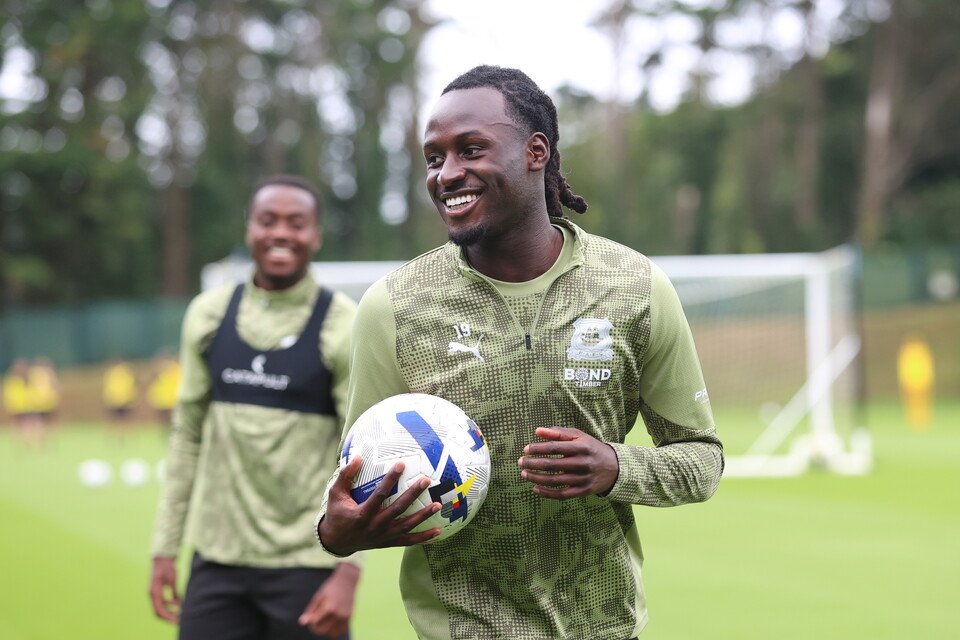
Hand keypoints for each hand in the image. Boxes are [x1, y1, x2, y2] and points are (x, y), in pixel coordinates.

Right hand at [149, 556, 179, 622]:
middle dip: (168, 616)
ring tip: (181, 613)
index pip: (159, 609)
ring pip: (160, 607)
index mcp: (154, 592)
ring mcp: (154, 593)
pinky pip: (162, 601)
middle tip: (180, 620)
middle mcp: (152, 594)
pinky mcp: (158, 591)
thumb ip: (174, 590)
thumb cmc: (167, 566)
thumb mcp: (172, 577)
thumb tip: (178, 602)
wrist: (162, 558)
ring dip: (169, 611)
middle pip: (158, 611)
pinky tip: (178, 604)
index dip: (167, 616)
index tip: (176, 620)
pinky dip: (169, 605)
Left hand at [298, 562, 359, 636]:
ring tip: (324, 622)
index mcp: (328, 607)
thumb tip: (302, 623)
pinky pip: (341, 631)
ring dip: (326, 631)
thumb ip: (311, 610)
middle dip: (316, 629)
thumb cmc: (331, 587)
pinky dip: (335, 630)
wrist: (348, 581)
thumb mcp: (319, 596)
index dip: (309, 622)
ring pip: (332, 634)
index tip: (309, 617)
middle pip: (322, 631)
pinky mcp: (350, 618)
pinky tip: (332, 622)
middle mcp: (338, 614)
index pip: (314, 623)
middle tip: (315, 622)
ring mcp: (345, 617)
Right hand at [317, 456, 441, 555]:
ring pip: (406, 526)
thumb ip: (345, 476)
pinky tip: (438, 531)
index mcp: (362, 514)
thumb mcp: (336, 494)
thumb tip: (356, 456)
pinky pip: (408, 541)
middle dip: (412, 494)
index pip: (379, 494)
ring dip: (423, 516)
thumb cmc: (337, 514)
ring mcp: (383, 536)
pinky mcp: (388, 543)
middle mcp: (374, 526)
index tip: (401, 464)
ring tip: (438, 504)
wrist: (336, 542)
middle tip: (426, 480)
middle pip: (398, 509)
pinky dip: (423, 537)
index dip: (390, 479)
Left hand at [517, 427, 619, 498]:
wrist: (615, 467)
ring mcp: (583, 479)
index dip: (538, 448)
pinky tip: (535, 488)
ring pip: (555, 481)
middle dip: (533, 463)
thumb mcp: (579, 436)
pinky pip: (562, 494)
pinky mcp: (584, 491)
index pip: (554, 447)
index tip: (526, 449)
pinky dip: (547, 493)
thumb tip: (537, 431)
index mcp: (581, 447)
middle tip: (520, 462)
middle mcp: (582, 463)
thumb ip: (558, 432)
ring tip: (524, 474)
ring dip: (536, 478)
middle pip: (552, 465)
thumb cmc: (591, 448)